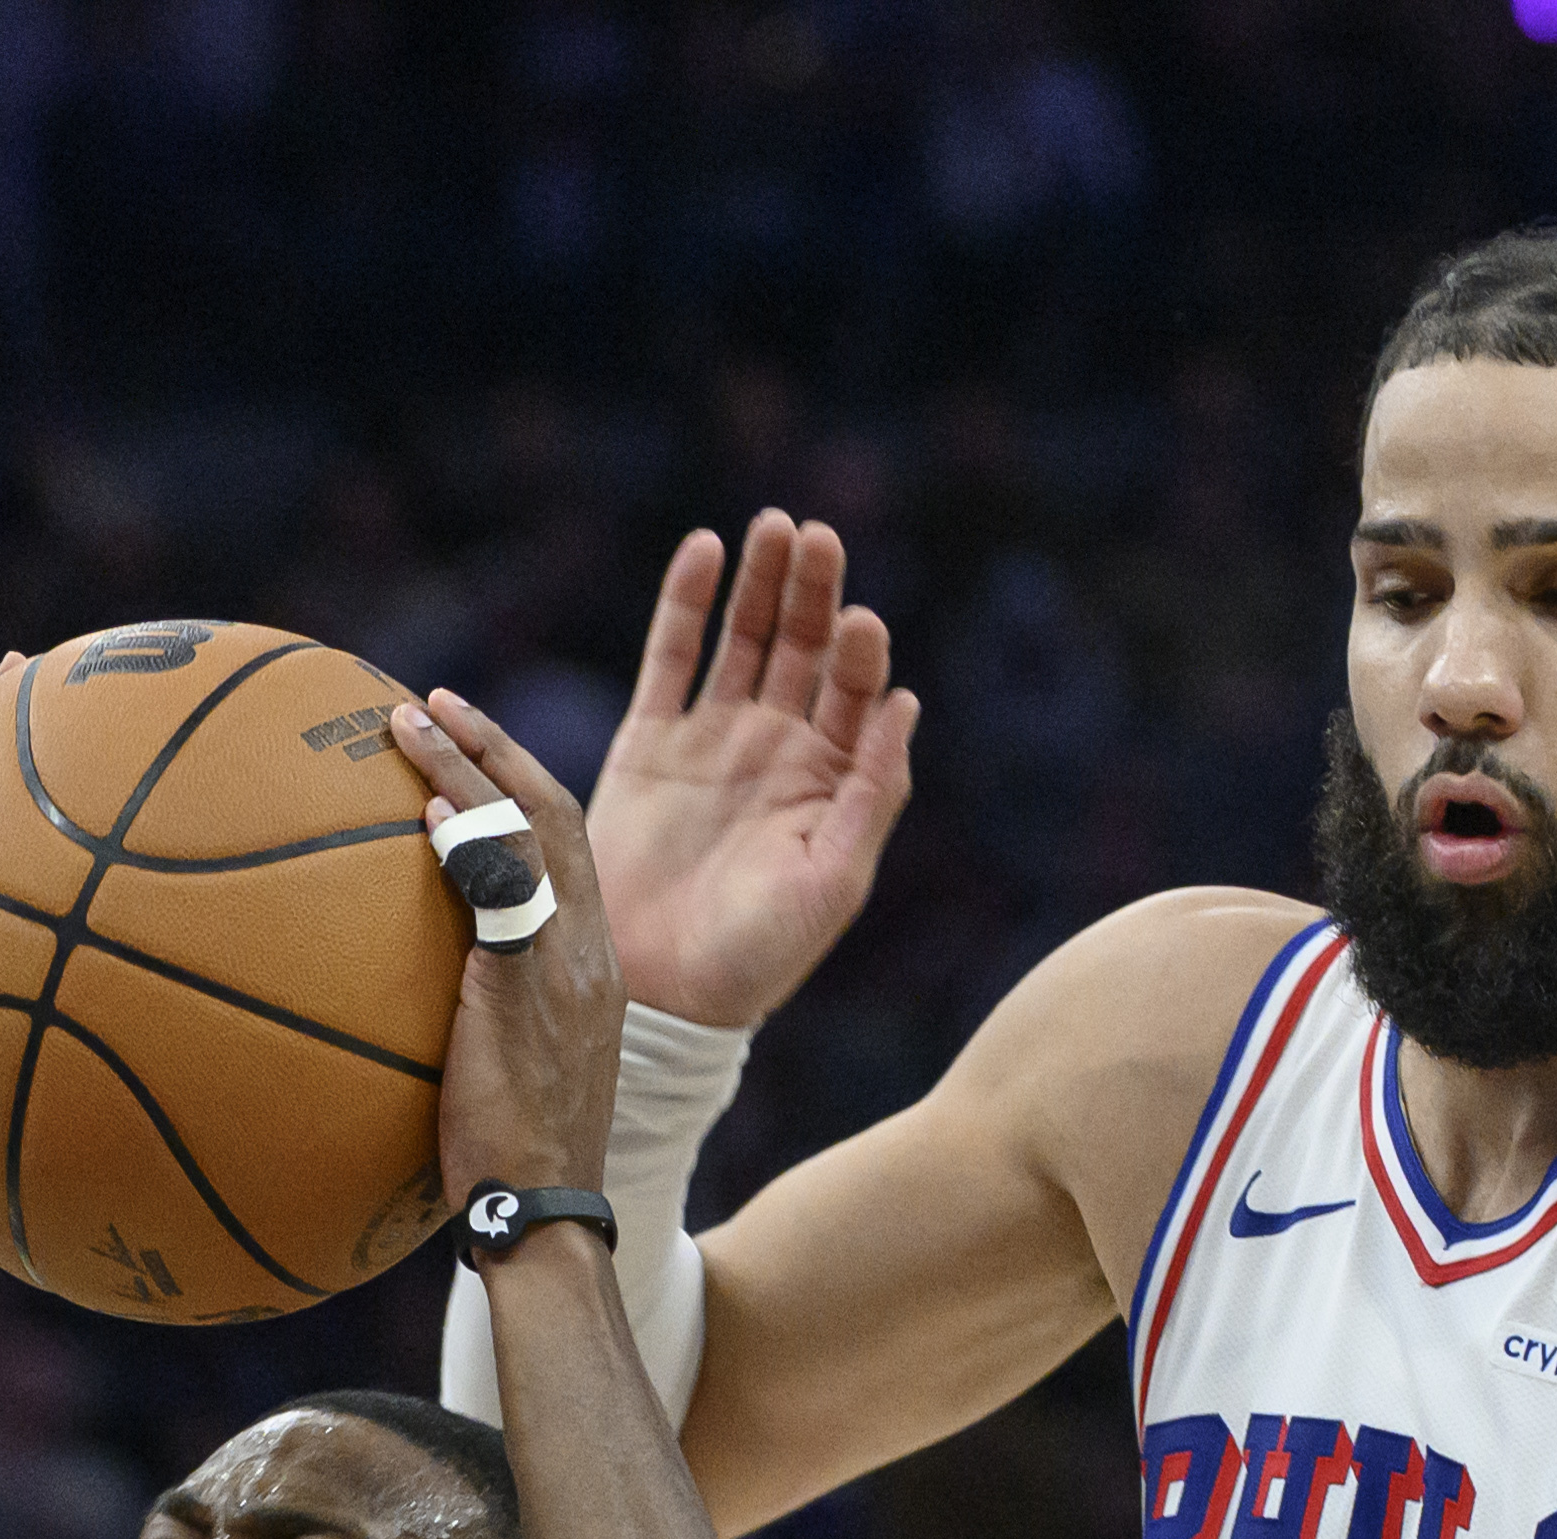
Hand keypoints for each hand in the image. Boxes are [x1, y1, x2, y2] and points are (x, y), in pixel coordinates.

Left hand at [390, 688, 624, 1213]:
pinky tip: (423, 809)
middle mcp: (590, 953)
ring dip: (472, 766)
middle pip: (557, 815)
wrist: (542, 1217)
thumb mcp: (490, 1070)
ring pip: (535, 834)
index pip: (565, 846)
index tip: (459, 740)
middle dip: (496, 746)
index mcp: (589, 966)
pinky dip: (469, 839)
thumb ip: (465, 1016)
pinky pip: (506, 894)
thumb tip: (378, 994)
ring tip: (408, 721)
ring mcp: (567, 969)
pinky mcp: (533, 991)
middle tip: (429, 703)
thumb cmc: (501, 1163)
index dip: (516, 782)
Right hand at [586, 513, 917, 1025]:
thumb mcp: (834, 877)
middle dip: (814, 592)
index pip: (854, 693)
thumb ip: (872, 790)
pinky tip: (706, 548)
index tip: (861, 621)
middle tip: (819, 538)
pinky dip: (686, 601)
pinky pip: (669, 657)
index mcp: (830, 781)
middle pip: (803, 648)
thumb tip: (906, 702)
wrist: (662, 993)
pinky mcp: (651, 743)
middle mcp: (777, 749)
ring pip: (743, 638)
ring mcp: (713, 740)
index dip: (859, 652)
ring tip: (774, 527)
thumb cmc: (759, 953)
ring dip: (761, 582)